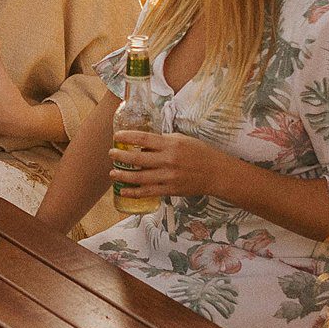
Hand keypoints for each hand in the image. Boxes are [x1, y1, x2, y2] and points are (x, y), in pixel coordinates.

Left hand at [111, 125, 236, 202]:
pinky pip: (148, 192)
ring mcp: (168, 177)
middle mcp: (168, 160)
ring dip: (123, 176)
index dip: (128, 137)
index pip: (144, 139)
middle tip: (111, 154)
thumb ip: (163, 141)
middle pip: (137, 159)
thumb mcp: (182, 140)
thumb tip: (143, 143)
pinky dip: (134, 192)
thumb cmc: (199, 153)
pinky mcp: (170, 190)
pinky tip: (123, 190)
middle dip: (121, 157)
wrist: (217, 173)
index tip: (117, 136)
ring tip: (112, 173)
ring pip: (139, 177)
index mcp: (171, 144)